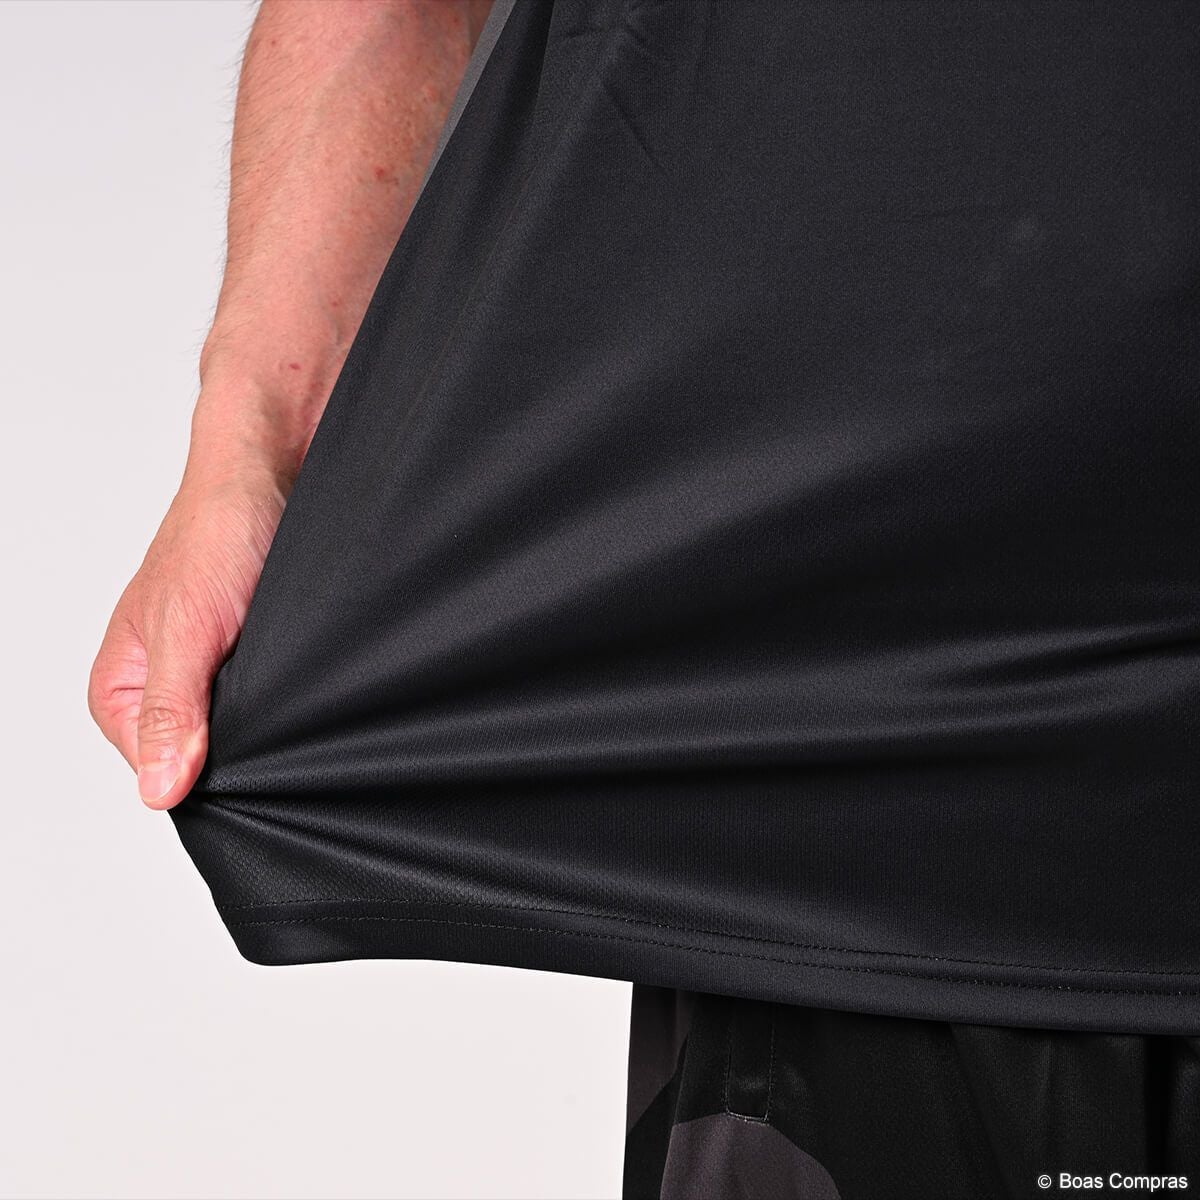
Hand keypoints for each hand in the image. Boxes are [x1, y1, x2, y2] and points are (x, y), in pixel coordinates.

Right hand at [89, 463, 287, 808]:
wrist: (275, 473)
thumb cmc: (218, 533)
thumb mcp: (186, 630)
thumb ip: (170, 709)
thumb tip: (157, 789)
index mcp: (121, 686)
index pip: (155, 771)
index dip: (199, 771)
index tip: (237, 746)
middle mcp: (162, 684)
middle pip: (200, 755)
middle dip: (238, 741)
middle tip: (267, 703)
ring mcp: (211, 672)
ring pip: (243, 729)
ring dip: (269, 713)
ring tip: (280, 674)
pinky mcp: (255, 658)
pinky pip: (274, 699)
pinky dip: (290, 690)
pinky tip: (301, 673)